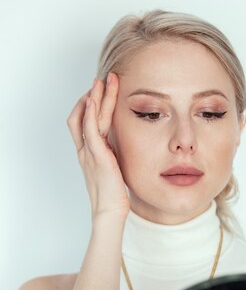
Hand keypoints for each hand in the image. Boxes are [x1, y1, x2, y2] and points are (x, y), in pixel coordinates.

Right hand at [66, 73, 130, 221]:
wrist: (110, 211)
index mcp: (89, 152)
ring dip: (95, 97)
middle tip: (102, 78)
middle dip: (92, 94)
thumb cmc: (114, 194)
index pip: (82, 121)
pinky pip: (90, 130)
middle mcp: (85, 150)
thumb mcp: (113, 169)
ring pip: (87, 117)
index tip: (100, 91)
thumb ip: (113, 155)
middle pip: (81, 114)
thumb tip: (120, 146)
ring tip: (103, 81)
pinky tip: (93, 100)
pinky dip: (89, 113)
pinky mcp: (97, 156)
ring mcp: (89, 152)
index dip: (88, 105)